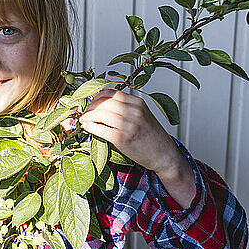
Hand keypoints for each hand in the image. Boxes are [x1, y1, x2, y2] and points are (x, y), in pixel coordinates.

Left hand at [79, 88, 195, 207]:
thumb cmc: (152, 137)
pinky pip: (100, 129)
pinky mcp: (122, 139)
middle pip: (104, 101)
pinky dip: (90, 126)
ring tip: (84, 120)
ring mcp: (128, 125)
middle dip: (90, 106)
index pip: (111, 93)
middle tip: (85, 112)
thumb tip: (103, 104)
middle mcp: (134, 111)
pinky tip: (87, 127)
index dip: (97, 96)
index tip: (92, 102)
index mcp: (138, 103)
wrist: (165, 155)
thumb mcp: (143, 115)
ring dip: (88, 116)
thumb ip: (127, 108)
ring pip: (100, 113)